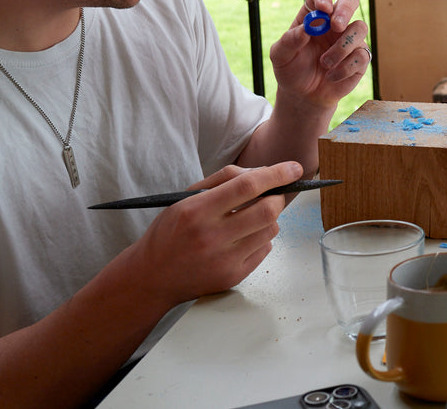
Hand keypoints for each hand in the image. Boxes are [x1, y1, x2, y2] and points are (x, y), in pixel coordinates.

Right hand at [126, 161, 303, 304]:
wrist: (151, 277)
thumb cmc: (170, 232)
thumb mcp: (186, 198)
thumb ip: (223, 180)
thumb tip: (262, 172)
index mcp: (197, 211)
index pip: (247, 186)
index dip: (276, 174)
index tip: (294, 168)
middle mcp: (212, 237)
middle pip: (267, 210)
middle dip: (278, 197)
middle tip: (273, 194)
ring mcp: (224, 260)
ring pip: (270, 230)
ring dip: (269, 218)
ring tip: (250, 218)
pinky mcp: (233, 277)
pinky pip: (264, 250)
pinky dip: (260, 238)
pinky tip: (242, 238)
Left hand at [269, 0, 370, 117]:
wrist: (304, 95)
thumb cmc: (291, 70)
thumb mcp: (280, 56)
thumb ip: (289, 40)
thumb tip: (306, 29)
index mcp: (314, 15)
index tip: (323, 8)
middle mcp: (334, 22)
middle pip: (350, 0)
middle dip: (345, 9)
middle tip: (336, 25)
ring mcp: (350, 38)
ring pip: (360, 28)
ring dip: (341, 48)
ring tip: (324, 64)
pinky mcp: (361, 56)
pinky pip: (362, 55)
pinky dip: (345, 68)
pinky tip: (332, 76)